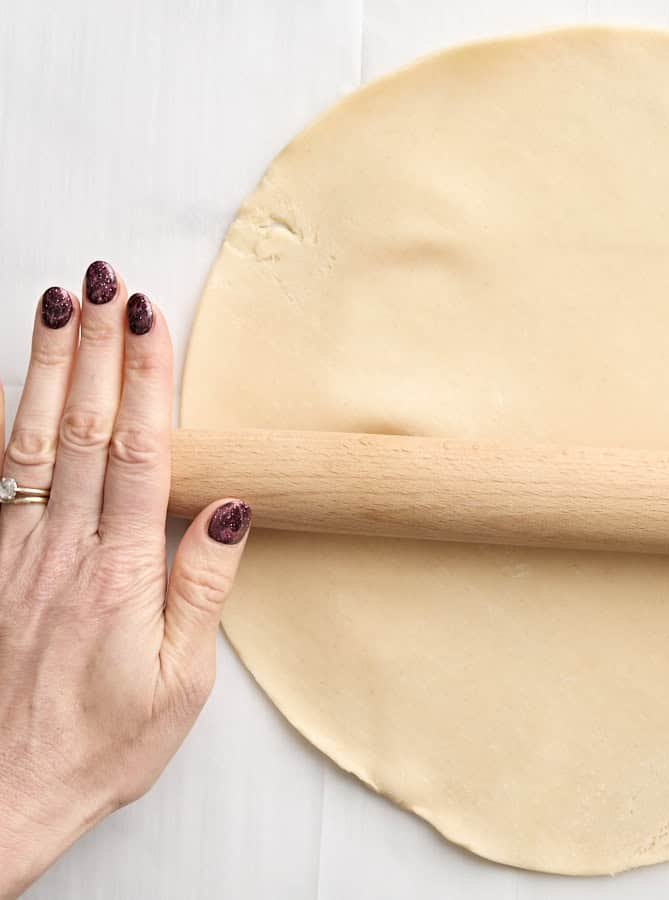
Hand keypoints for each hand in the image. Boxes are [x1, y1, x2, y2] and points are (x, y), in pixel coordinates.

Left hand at [0, 263, 249, 898]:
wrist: (1, 795)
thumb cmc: (100, 743)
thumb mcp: (180, 681)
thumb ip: (202, 589)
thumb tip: (229, 510)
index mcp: (120, 574)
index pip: (138, 453)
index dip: (144, 379)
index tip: (148, 319)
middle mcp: (63, 551)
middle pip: (83, 429)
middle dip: (95, 348)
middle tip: (105, 282)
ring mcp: (17, 553)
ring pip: (32, 441)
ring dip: (46, 367)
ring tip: (57, 305)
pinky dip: (7, 421)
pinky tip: (14, 386)